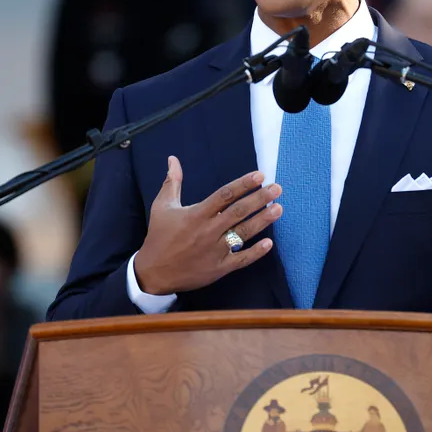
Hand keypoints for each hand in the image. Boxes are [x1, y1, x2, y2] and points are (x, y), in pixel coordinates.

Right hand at [134, 156, 281, 295]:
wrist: (153, 272)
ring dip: (262, 221)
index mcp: (196, 214)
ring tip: (278, 209)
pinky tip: (269, 243)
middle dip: (259, 199)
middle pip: (238, 212)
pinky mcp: (219, 268)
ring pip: (243, 233)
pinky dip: (255, 252)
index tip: (260, 176)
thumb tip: (173, 159)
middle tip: (277, 189)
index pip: (224, 195)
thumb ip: (172, 182)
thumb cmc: (159, 237)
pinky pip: (241, 259)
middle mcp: (208, 231)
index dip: (243, 184)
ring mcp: (215, 250)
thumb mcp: (162, 207)